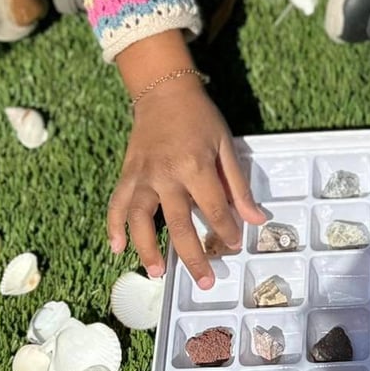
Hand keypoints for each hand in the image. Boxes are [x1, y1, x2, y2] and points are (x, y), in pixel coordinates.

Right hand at [108, 77, 267, 284]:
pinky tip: (116, 248)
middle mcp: (166, 175)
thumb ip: (238, 184)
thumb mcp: (225, 144)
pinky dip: (113, 226)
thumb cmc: (200, 117)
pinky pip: (117, 204)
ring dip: (147, 248)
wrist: (164, 91)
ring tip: (156, 272)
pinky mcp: (128, 174)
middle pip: (179, 224)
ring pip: (141, 219)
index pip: (214, 209)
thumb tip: (255, 219)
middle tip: (205, 280)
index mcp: (195, 166)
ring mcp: (143, 176)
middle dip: (193, 256)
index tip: (234, 245)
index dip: (227, 230)